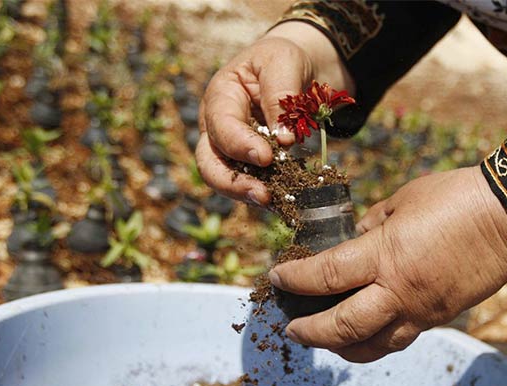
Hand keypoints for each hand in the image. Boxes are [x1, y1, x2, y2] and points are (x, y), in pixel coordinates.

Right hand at [196, 22, 353, 205]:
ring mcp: (231, 148)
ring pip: (226, 180)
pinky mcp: (249, 163)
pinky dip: (266, 193)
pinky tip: (285, 201)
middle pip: (210, 163)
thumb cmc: (283, 60)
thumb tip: (283, 139)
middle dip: (232, 183)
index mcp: (220, 97)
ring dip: (248, 194)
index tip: (267, 157)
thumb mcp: (283, 62)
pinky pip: (252, 183)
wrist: (297, 69)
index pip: (221, 126)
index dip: (240, 145)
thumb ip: (280, 97)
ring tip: (275, 203)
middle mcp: (217, 127)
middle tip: (263, 195)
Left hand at [268, 166, 506, 362]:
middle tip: (291, 328)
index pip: (326, 275)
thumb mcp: (401, 201)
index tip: (276, 277)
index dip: (295, 278)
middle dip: (310, 331)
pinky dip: (375, 342)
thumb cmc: (453, 198)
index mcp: (384, 255)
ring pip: (373, 346)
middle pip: (343, 326)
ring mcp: (422, 310)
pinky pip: (399, 338)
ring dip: (340, 347)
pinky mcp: (440, 317)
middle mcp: (399, 291)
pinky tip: (364, 335)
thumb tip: (352, 237)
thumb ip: (370, 224)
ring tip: (322, 340)